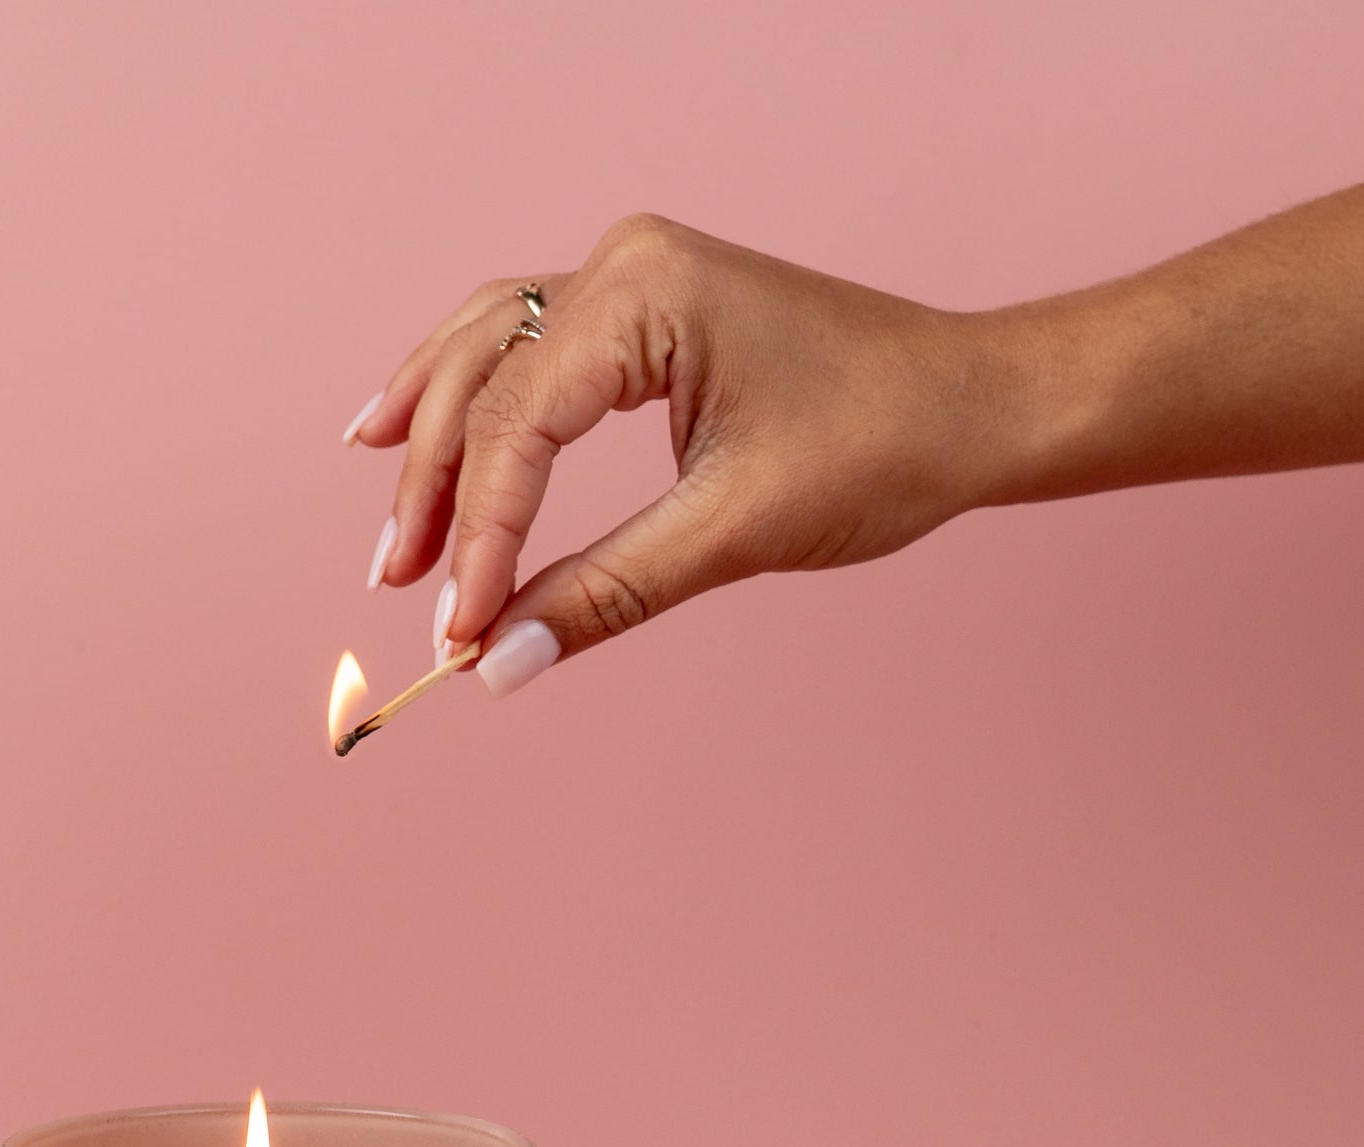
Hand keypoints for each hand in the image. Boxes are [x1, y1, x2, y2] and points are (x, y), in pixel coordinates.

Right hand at [346, 214, 1019, 695]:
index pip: (519, 425)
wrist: (971, 404)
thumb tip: (500, 666)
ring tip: (392, 534)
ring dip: (434, 446)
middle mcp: (622, 262)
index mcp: (646, 293)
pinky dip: (467, 401)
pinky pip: (520, 349)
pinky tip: (407, 433)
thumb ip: (606, 593)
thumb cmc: (881, 445)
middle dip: (435, 492)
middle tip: (403, 591)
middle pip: (480, 381)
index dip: (479, 536)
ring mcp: (627, 277)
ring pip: (485, 356)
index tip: (461, 631)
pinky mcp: (639, 310)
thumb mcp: (734, 531)